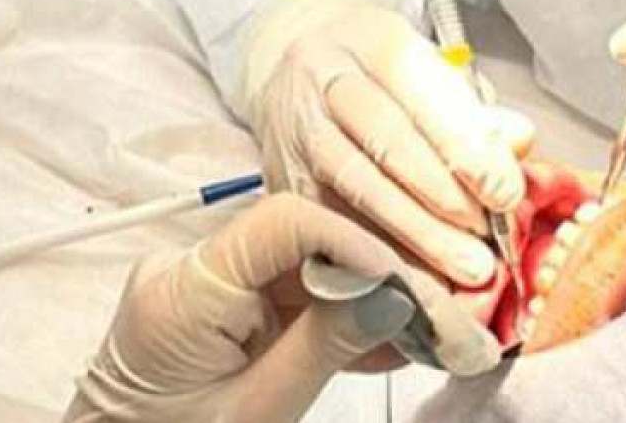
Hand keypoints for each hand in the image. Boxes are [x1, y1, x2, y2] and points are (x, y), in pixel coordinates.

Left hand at [65, 194, 496, 422]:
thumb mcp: (257, 412)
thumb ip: (324, 348)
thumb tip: (395, 298)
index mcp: (184, 288)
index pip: (284, 221)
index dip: (357, 242)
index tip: (410, 283)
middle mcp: (188, 271)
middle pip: (299, 240)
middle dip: (372, 269)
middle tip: (440, 303)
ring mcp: (202, 289)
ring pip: (302, 268)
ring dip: (363, 296)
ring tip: (428, 327)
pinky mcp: (217, 311)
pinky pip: (285, 298)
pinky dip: (334, 319)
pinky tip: (388, 340)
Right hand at [241, 0, 533, 285]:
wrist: (296, 68)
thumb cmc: (380, 76)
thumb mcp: (428, 71)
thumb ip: (475, 110)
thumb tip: (519, 142)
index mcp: (370, 38)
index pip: (420, 87)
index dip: (465, 143)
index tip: (506, 192)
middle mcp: (324, 77)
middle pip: (384, 138)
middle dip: (443, 195)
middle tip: (488, 240)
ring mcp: (295, 127)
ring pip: (355, 184)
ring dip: (414, 233)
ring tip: (463, 268)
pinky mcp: (281, 177)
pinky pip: (332, 222)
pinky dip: (380, 256)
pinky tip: (420, 282)